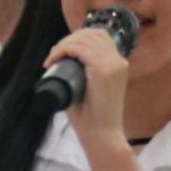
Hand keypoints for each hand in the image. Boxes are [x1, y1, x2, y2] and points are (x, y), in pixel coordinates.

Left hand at [43, 25, 129, 150]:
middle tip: (53, 56)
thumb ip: (83, 75)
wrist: (102, 136)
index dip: (78, 39)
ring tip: (52, 59)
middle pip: (92, 34)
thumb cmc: (92, 118)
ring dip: (64, 44)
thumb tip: (61, 63)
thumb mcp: (89, 89)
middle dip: (69, 39)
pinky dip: (64, 50)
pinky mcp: (103, 70)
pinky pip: (80, 49)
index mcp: (118, 65)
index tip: (60, 53)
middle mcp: (118, 61)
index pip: (99, 37)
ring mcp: (113, 65)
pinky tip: (54, 58)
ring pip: (84, 39)